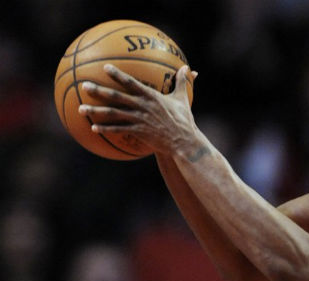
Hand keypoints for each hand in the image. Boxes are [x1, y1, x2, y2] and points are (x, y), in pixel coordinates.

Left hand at [78, 64, 197, 155]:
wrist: (184, 142)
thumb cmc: (184, 121)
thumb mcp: (183, 100)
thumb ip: (182, 82)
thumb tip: (187, 68)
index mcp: (150, 96)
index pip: (130, 82)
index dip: (117, 74)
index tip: (104, 68)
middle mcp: (142, 106)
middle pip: (116, 97)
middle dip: (98, 90)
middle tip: (84, 85)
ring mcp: (138, 120)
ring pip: (113, 114)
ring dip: (96, 111)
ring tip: (80, 109)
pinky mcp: (138, 133)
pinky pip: (118, 130)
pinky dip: (106, 129)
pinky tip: (94, 128)